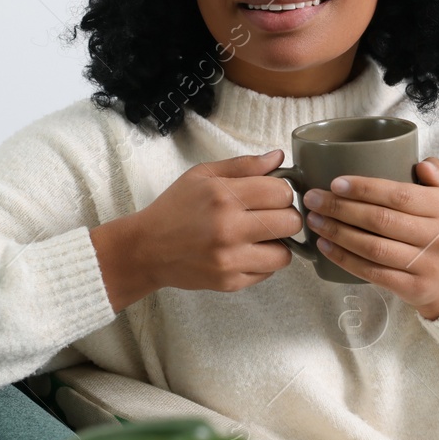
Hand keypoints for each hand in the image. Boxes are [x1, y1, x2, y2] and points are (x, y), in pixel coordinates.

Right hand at [127, 149, 301, 296]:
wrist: (148, 249)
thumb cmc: (175, 208)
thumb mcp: (202, 175)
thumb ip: (243, 165)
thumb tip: (277, 157)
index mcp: (224, 196)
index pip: (282, 192)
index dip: (281, 191)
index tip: (270, 195)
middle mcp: (229, 229)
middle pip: (291, 222)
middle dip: (284, 216)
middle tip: (269, 215)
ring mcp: (230, 259)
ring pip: (285, 254)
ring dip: (277, 244)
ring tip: (259, 237)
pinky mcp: (230, 282)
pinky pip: (268, 273)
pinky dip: (262, 262)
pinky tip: (244, 252)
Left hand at [301, 156, 438, 319]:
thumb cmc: (436, 231)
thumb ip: (435, 174)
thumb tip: (422, 164)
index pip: (399, 195)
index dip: (365, 189)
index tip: (335, 183)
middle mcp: (437, 236)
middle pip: (381, 220)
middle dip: (341, 208)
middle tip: (313, 199)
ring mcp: (425, 264)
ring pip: (373, 248)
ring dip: (338, 233)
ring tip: (314, 220)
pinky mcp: (412, 288)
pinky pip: (372, 272)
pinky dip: (344, 259)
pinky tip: (324, 246)